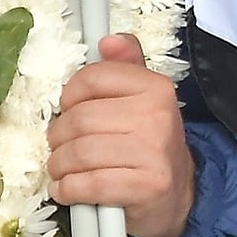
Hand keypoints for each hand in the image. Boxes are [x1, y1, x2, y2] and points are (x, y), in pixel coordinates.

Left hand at [47, 33, 194, 236]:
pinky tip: (66, 190)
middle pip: (80, 119)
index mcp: (155, 87)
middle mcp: (157, 115)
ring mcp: (154, 152)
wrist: (179, 195)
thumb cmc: (148, 145)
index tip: (66, 111)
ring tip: (60, 171)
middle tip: (58, 148)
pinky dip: (69, 189)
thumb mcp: (142, 100)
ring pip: (80, 153)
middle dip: (58, 138)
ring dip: (59, 166)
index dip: (68, 97)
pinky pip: (90, 184)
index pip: (92, 79)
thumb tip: (109, 41)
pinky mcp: (147, 187)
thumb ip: (125, 67)